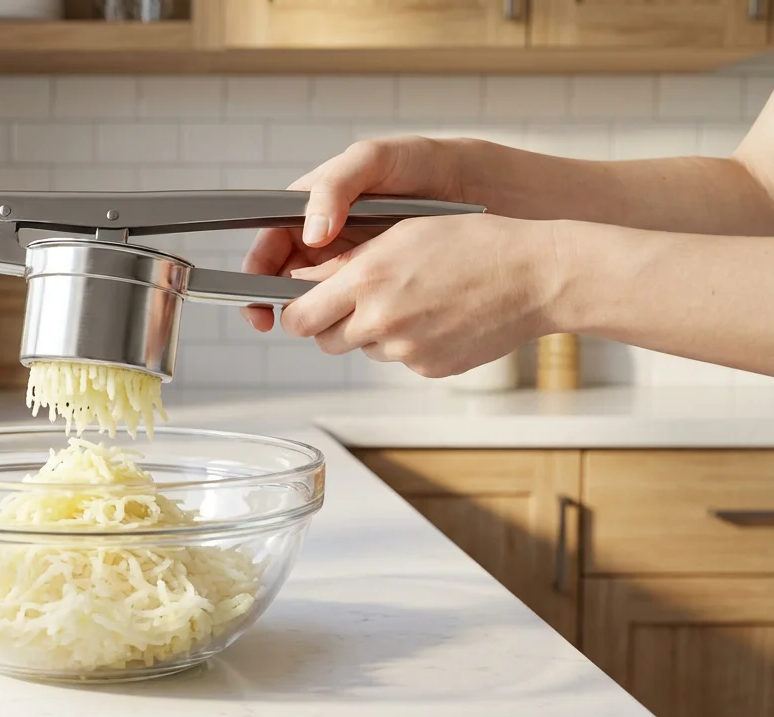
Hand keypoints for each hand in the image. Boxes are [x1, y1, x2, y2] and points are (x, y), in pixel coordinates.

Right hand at [241, 135, 471, 330]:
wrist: (492, 187)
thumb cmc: (430, 162)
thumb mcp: (375, 159)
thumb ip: (334, 186)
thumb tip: (310, 232)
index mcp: (315, 206)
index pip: (270, 243)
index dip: (256, 275)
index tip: (258, 304)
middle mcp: (329, 237)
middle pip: (287, 278)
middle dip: (284, 304)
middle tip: (294, 323)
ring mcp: (356, 263)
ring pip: (321, 299)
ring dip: (321, 315)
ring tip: (333, 321)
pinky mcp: (384, 284)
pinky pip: (358, 309)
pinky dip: (356, 319)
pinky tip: (366, 322)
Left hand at [280, 214, 562, 377]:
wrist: (536, 276)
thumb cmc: (474, 243)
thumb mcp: (402, 233)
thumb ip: (347, 263)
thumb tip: (303, 281)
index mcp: (366, 279)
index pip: (297, 317)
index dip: (294, 311)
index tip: (299, 303)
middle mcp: (381, 319)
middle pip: (323, 339)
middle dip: (329, 323)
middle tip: (354, 300)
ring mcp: (406, 350)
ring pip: (362, 349)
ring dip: (370, 331)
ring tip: (409, 299)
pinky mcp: (428, 368)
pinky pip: (399, 359)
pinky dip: (407, 343)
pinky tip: (436, 316)